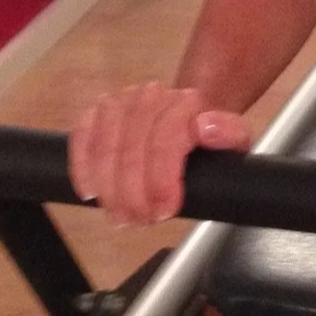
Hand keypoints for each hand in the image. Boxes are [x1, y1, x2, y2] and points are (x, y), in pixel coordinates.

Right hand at [68, 82, 251, 225]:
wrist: (190, 118)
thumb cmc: (208, 138)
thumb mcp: (233, 141)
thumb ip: (230, 135)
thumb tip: (206, 129)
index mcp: (187, 102)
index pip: (166, 138)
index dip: (161, 179)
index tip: (164, 210)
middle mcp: (151, 96)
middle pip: (132, 147)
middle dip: (133, 192)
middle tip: (139, 220)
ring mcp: (122, 101)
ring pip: (104, 144)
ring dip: (108, 186)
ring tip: (119, 214)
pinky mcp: (98, 111)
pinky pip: (82, 135)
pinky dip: (82, 166)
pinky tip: (90, 190)